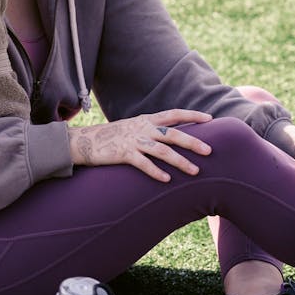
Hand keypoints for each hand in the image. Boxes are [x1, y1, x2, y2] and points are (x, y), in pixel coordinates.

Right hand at [68, 109, 213, 181]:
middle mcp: (142, 128)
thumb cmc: (112, 137)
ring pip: (162, 150)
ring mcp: (133, 140)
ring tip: (195, 171)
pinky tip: (167, 180)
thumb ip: (151, 130)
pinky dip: (156, 171)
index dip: (191, 115)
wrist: (84, 141)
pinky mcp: (123, 153)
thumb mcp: (133, 127)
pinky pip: (143, 163)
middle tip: (209, 151)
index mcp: (146, 120)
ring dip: (180, 161)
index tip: (210, 118)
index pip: (173, 114)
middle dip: (192, 142)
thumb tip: (172, 136)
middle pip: (173, 134)